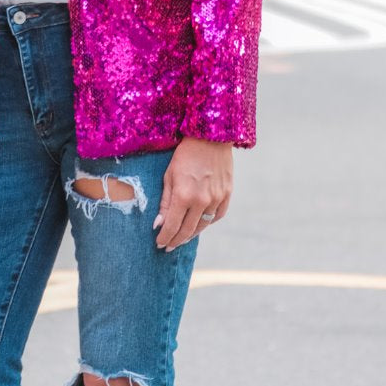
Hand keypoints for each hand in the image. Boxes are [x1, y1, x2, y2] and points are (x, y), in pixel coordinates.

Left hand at [154, 137, 231, 251]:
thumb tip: (159, 225)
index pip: (172, 226)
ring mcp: (217, 199)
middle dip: (175, 241)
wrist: (211, 138)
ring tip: (180, 239)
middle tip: (167, 247)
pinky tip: (199, 225)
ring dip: (190, 235)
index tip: (159, 243)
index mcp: (183, 196)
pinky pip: (217, 216)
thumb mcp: (168, 176)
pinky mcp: (227, 195)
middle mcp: (202, 201)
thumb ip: (165, 203)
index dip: (164, 237)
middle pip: (187, 230)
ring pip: (203, 226)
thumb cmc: (184, 155)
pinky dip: (207, 223)